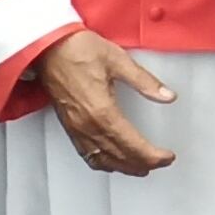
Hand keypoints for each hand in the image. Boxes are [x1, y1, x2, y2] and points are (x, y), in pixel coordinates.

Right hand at [37, 31, 175, 174]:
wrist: (47, 47)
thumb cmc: (78, 49)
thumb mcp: (118, 60)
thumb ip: (145, 82)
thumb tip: (168, 96)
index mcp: (102, 111)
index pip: (133, 145)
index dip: (153, 155)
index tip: (167, 157)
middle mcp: (88, 125)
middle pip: (120, 156)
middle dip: (143, 163)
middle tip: (160, 162)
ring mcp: (76, 128)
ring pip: (103, 160)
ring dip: (124, 167)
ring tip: (141, 167)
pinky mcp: (68, 126)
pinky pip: (87, 154)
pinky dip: (103, 162)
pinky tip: (111, 161)